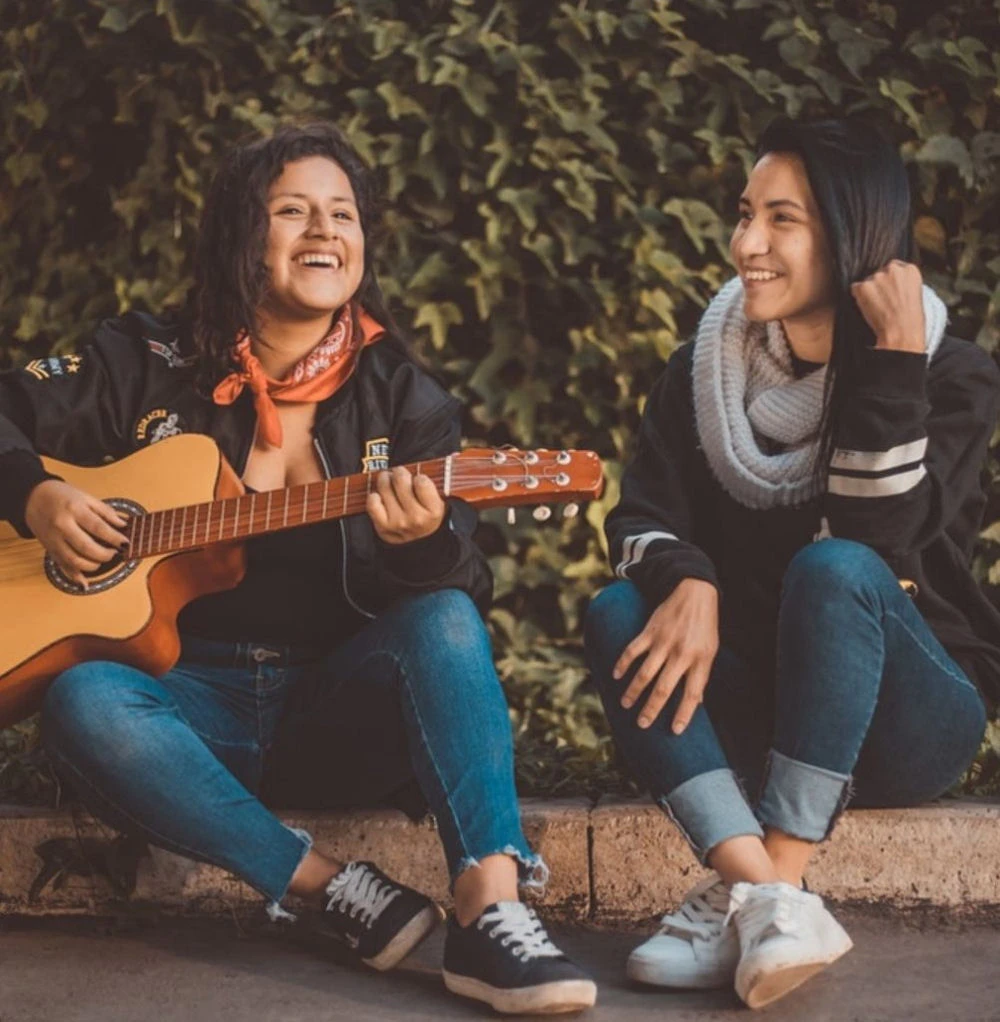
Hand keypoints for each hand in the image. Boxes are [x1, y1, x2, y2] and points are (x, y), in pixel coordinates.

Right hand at [24, 479, 129, 587]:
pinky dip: (74, 577)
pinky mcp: (49, 549)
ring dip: (92, 566)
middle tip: (115, 553)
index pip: (98, 527)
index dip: (114, 538)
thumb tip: (124, 525)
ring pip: (74, 560)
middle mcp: (62, 526)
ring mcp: (54, 540)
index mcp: (74, 510)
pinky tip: (85, 583)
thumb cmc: (62, 496)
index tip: (126, 543)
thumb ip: (106, 512)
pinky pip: (62, 566)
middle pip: (86, 547)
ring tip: (103, 560)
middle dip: (105, 554)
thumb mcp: (86, 497)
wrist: (33, 498)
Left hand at [366, 466, 445, 544]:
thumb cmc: (430, 519)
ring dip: (385, 480)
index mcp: (434, 511)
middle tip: (400, 474)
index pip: (421, 481)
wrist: (420, 546)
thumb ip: (446, 479)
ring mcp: (398, 522)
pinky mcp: (382, 526)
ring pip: (385, 487)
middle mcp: (416, 518)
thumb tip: (455, 454)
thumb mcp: (443, 503)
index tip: (418, 480)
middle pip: (401, 481)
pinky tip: (381, 496)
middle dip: (400, 473)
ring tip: (389, 481)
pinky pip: (373, 502)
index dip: (418, 477)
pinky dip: (375, 496)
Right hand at [613, 578, 718, 733]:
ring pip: (645, 673)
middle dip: (651, 709)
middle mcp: (682, 654)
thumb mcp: (711, 651)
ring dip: (633, 691)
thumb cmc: (704, 626)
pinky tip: (616, 676)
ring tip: (625, 705)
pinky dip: (622, 664)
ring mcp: (664, 642)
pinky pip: (632, 651)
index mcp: (700, 661)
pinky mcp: (650, 631)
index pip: (692, 694)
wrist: (694, 593)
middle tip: (642, 724)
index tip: (675, 731)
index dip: (684, 714)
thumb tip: (697, 702)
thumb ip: (701, 675)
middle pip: (664, 688)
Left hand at [850, 260, 925, 352]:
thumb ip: (903, 282)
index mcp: (910, 270)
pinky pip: (855, 288)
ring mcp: (877, 277)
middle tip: (883, 301)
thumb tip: (890, 283)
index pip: (894, 267)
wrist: (901, 331)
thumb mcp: (915, 293)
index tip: (890, 291)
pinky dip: (858, 297)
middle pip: (879, 272)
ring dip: (869, 291)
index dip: (890, 281)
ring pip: (867, 281)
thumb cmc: (910, 318)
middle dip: (879, 285)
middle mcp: (893, 269)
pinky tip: (868, 307)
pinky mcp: (864, 286)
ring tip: (878, 307)